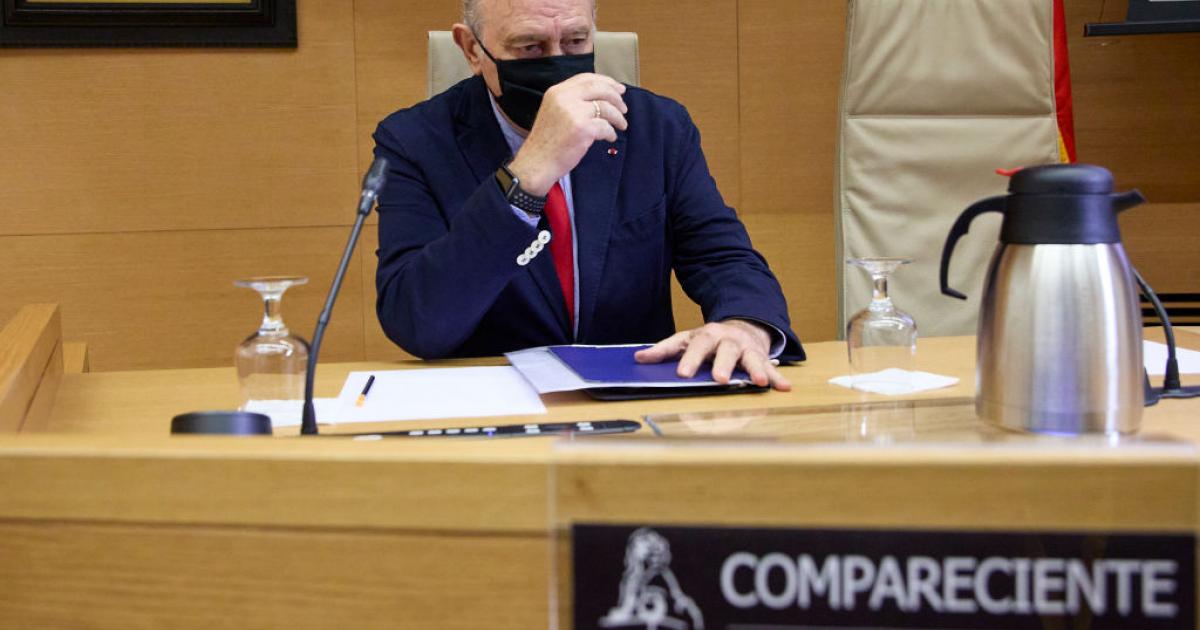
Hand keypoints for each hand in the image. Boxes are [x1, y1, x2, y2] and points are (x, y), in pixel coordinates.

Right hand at [507, 73, 627, 195]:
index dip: (606, 81)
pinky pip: (606, 126)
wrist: (537, 163)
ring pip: (606, 107)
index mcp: (556, 92)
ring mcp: (574, 113)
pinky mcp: (583, 129)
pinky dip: (611, 133)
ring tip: (621, 125)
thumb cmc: (547, 142)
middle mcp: (564, 98)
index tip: (618, 89)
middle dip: (616, 97)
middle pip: (599, 88)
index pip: (586, 78)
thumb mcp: (554, 112)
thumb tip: (602, 96)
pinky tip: (610, 138)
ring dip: (618, 116)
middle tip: (624, 107)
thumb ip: (572, 101)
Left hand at [634, 320, 791, 391]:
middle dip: (724, 365)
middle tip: (720, 379)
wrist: (743, 326)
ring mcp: (748, 349)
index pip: (698, 345)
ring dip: (757, 370)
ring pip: (752, 358)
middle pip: (727, 351)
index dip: (690, 359)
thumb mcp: (686, 339)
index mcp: (708, 335)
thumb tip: (638, 358)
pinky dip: (778, 378)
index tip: (683, 374)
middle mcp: (729, 340)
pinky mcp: (762, 358)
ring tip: (759, 383)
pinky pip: (771, 368)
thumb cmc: (710, 339)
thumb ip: (665, 350)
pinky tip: (785, 387)